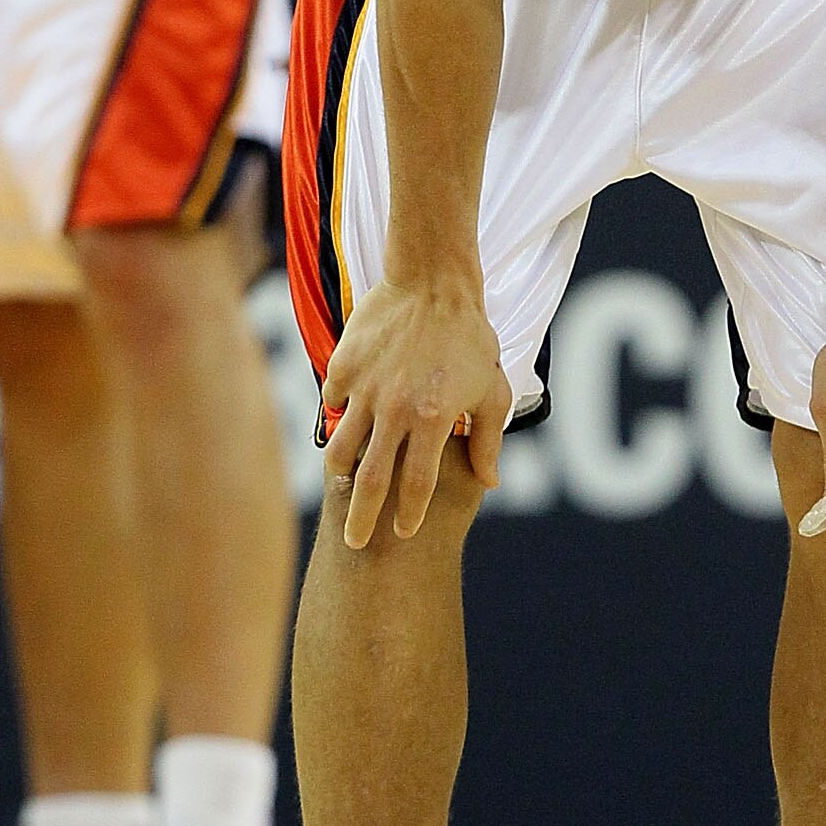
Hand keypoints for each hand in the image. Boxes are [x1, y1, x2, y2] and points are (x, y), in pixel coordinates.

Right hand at [321, 275, 508, 547]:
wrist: (432, 282)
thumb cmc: (470, 337)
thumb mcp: (492, 391)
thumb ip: (488, 440)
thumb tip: (490, 482)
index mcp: (433, 420)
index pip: (417, 485)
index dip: (410, 515)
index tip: (403, 533)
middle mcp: (394, 411)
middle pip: (371, 481)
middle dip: (361, 518)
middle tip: (354, 543)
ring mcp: (365, 389)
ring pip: (341, 447)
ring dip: (341, 473)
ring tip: (342, 485)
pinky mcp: (343, 367)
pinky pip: (332, 403)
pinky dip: (337, 416)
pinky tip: (346, 417)